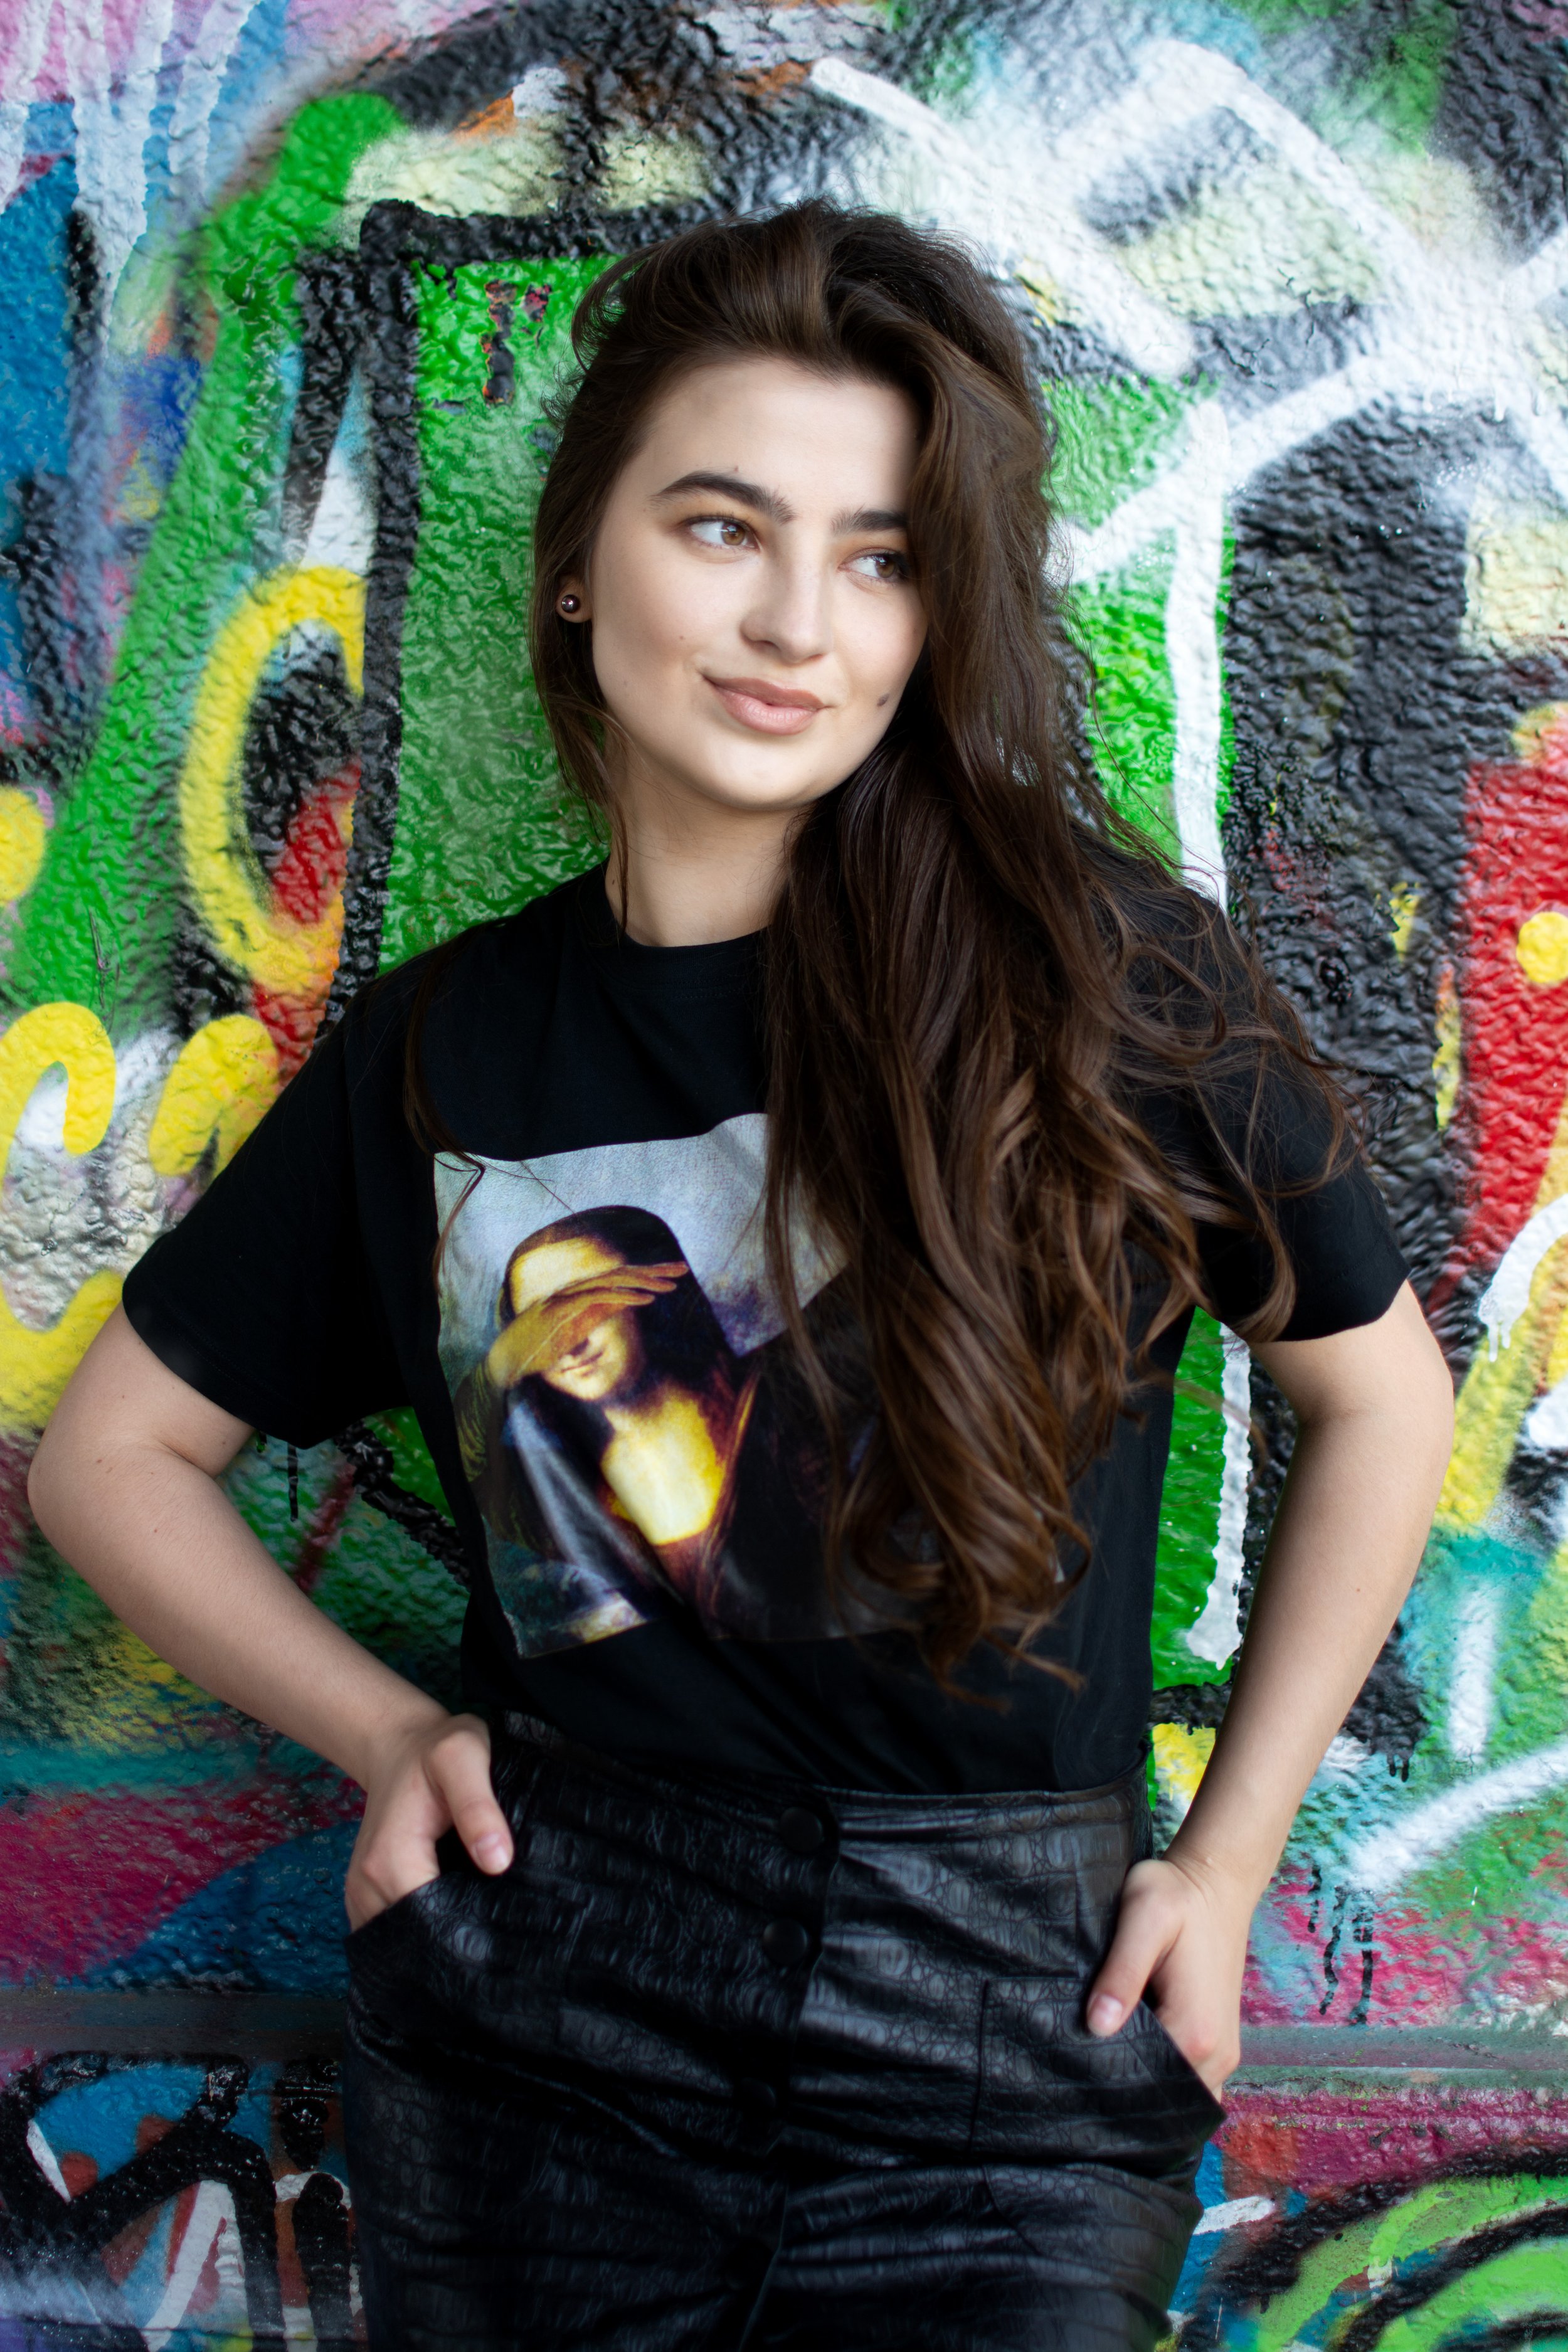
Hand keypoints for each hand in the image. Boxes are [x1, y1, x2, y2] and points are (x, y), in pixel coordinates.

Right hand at [345, 1709, 513, 1930]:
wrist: (400, 1745)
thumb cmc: (435, 1749)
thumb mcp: (464, 1759)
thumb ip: (478, 1808)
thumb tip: (497, 1862)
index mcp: (389, 1860)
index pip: (428, 1925)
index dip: (466, 1931)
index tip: (500, 1928)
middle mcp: (366, 1886)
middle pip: (413, 1943)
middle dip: (454, 1942)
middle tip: (497, 1934)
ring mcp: (362, 1895)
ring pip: (403, 1944)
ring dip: (438, 1940)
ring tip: (477, 1926)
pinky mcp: (366, 1897)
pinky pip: (394, 1932)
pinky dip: (421, 1933)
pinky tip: (452, 1918)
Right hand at [486, 1262, 686, 1387]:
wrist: (507, 1358)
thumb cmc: (538, 1348)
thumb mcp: (575, 1329)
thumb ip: (595, 1314)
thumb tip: (617, 1304)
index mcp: (583, 1294)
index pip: (620, 1278)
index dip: (647, 1274)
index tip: (673, 1276)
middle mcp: (577, 1290)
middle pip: (622, 1273)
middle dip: (653, 1270)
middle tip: (682, 1269)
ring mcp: (569, 1297)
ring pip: (613, 1281)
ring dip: (644, 1281)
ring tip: (671, 1285)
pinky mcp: (563, 1310)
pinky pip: (600, 1298)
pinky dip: (625, 1296)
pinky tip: (647, 1299)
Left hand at [1083, 1853, 1253, 2098]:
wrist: (1217, 1882)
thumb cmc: (1176, 1894)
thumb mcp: (1142, 1917)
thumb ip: (1122, 1972)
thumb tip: (1097, 2026)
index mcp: (1195, 2031)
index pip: (1143, 2085)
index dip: (1105, 2077)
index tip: (1073, 2063)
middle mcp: (1216, 2055)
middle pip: (1162, 2098)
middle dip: (1123, 2090)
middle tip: (1080, 2066)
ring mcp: (1222, 2053)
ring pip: (1177, 2095)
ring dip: (1144, 2085)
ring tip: (1103, 2059)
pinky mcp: (1219, 2043)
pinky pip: (1191, 2082)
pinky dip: (1165, 2078)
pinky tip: (1133, 2052)